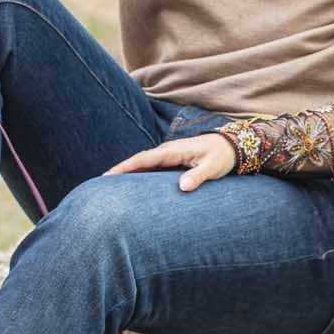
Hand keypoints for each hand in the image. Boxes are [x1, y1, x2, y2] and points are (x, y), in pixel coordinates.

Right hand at [108, 133, 235, 192]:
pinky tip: (133, 186)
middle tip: (100, 184)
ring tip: (110, 187)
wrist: (233, 146)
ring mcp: (169, 156)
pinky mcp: (173, 162)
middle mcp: (167, 151)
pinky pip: (152, 169)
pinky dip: (140, 175)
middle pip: (138, 162)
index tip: (109, 175)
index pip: (144, 160)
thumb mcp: (213, 166)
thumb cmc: (222, 156)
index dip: (125, 167)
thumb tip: (182, 186)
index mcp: (173, 151)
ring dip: (128, 174)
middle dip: (120, 171)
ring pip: (144, 165)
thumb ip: (198, 176)